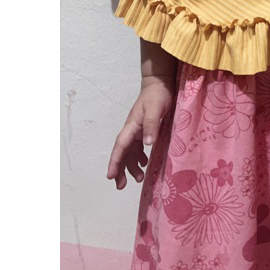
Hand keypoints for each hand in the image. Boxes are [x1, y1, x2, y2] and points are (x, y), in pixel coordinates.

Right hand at [107, 74, 175, 189]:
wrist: (159, 83)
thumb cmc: (157, 95)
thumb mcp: (155, 109)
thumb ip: (151, 125)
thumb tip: (147, 144)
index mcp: (132, 126)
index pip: (120, 146)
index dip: (115, 162)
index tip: (110, 176)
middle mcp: (131, 129)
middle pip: (122, 152)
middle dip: (119, 169)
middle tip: (121, 186)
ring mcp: (136, 129)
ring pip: (129, 152)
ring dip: (131, 166)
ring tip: (138, 179)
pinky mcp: (143, 129)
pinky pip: (137, 147)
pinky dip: (139, 157)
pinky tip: (145, 163)